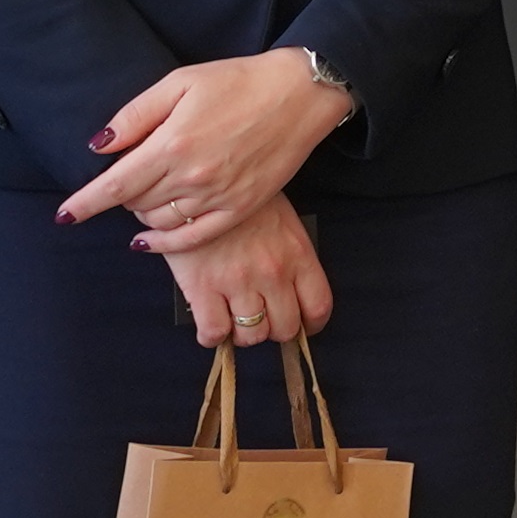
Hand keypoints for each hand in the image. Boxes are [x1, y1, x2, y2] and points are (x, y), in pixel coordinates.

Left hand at [61, 47, 354, 250]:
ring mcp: (217, 197)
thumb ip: (136, 115)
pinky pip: (193, 238)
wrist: (300, 94)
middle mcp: (192, 177)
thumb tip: (99, 145)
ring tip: (147, 191)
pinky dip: (165, 242)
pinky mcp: (240, 208)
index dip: (84, 203)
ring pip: (158, 221)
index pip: (114, 185)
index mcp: (172, 144)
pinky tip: (149, 240)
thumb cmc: (238, 81)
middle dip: (120, 194)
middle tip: (127, 174)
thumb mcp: (180, 82)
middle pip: (134, 202)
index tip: (64, 215)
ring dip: (142, 212)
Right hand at [159, 196, 335, 352]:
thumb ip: (291, 256)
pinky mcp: (202, 287)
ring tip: (235, 319)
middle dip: (275, 330)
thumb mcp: (282, 219)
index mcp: (296, 253)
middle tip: (262, 319)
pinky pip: (214, 332)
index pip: (318, 306)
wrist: (198, 181)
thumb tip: (292, 294)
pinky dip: (213, 336)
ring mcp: (237, 281)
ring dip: (244, 334)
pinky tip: (211, 323)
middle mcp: (272, 272)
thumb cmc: (242, 200)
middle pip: (285, 328)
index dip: (311, 325)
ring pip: (251, 335)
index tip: (302, 327)